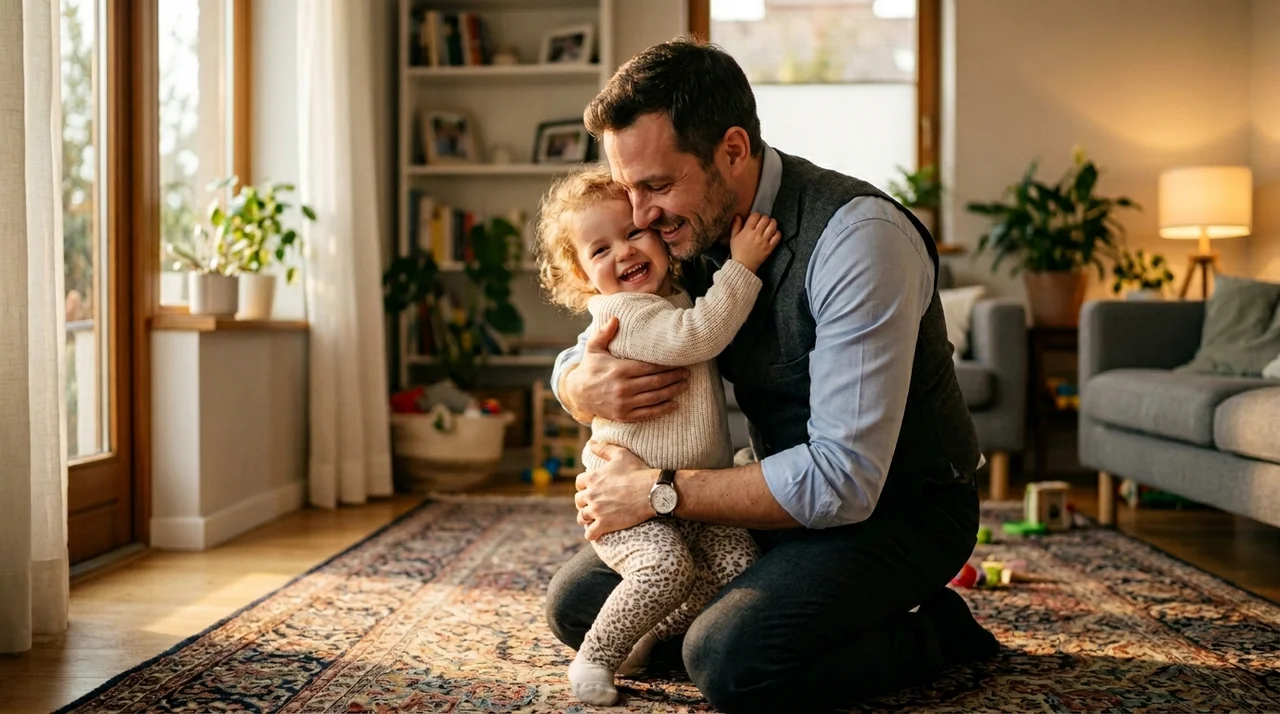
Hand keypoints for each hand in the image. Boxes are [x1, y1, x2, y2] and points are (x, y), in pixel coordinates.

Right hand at [561, 317, 689, 422]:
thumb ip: (605, 333)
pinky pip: (647, 414)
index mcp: (619, 369)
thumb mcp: (593, 348)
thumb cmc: (589, 368)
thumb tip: (616, 317)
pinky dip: (663, 409)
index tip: (679, 361)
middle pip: (656, 382)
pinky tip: (674, 404)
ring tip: (685, 385)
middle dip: (674, 377)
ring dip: (673, 391)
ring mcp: (624, 403)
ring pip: (655, 398)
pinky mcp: (623, 416)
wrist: (577, 395)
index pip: (649, 367)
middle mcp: (623, 387)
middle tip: (687, 372)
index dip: (666, 365)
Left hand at [574, 440, 656, 539]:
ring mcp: (597, 510)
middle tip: (592, 505)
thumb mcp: (621, 454)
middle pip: (578, 501)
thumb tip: (590, 442)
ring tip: (592, 519)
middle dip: (584, 503)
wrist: (652, 492)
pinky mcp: (605, 524)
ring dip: (586, 518)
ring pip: (582, 518)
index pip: (579, 483)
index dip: (584, 486)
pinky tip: (596, 533)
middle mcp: (591, 494)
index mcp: (592, 478)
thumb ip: (603, 448)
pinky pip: (590, 534)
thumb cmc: (638, 472)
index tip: (591, 488)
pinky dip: (591, 534)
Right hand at [729, 212, 780, 272]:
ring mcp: (764, 241)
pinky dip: (777, 233)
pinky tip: (774, 233)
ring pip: (772, 226)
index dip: (756, 215)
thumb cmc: (737, 251)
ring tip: (770, 224)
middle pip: (765, 219)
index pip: (755, 216)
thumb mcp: (733, 238)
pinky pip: (777, 236)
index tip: (756, 218)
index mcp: (747, 231)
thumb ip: (736, 226)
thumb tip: (738, 216)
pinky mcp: (769, 247)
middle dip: (765, 218)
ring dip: (772, 223)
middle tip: (763, 222)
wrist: (743, 266)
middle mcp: (756, 235)